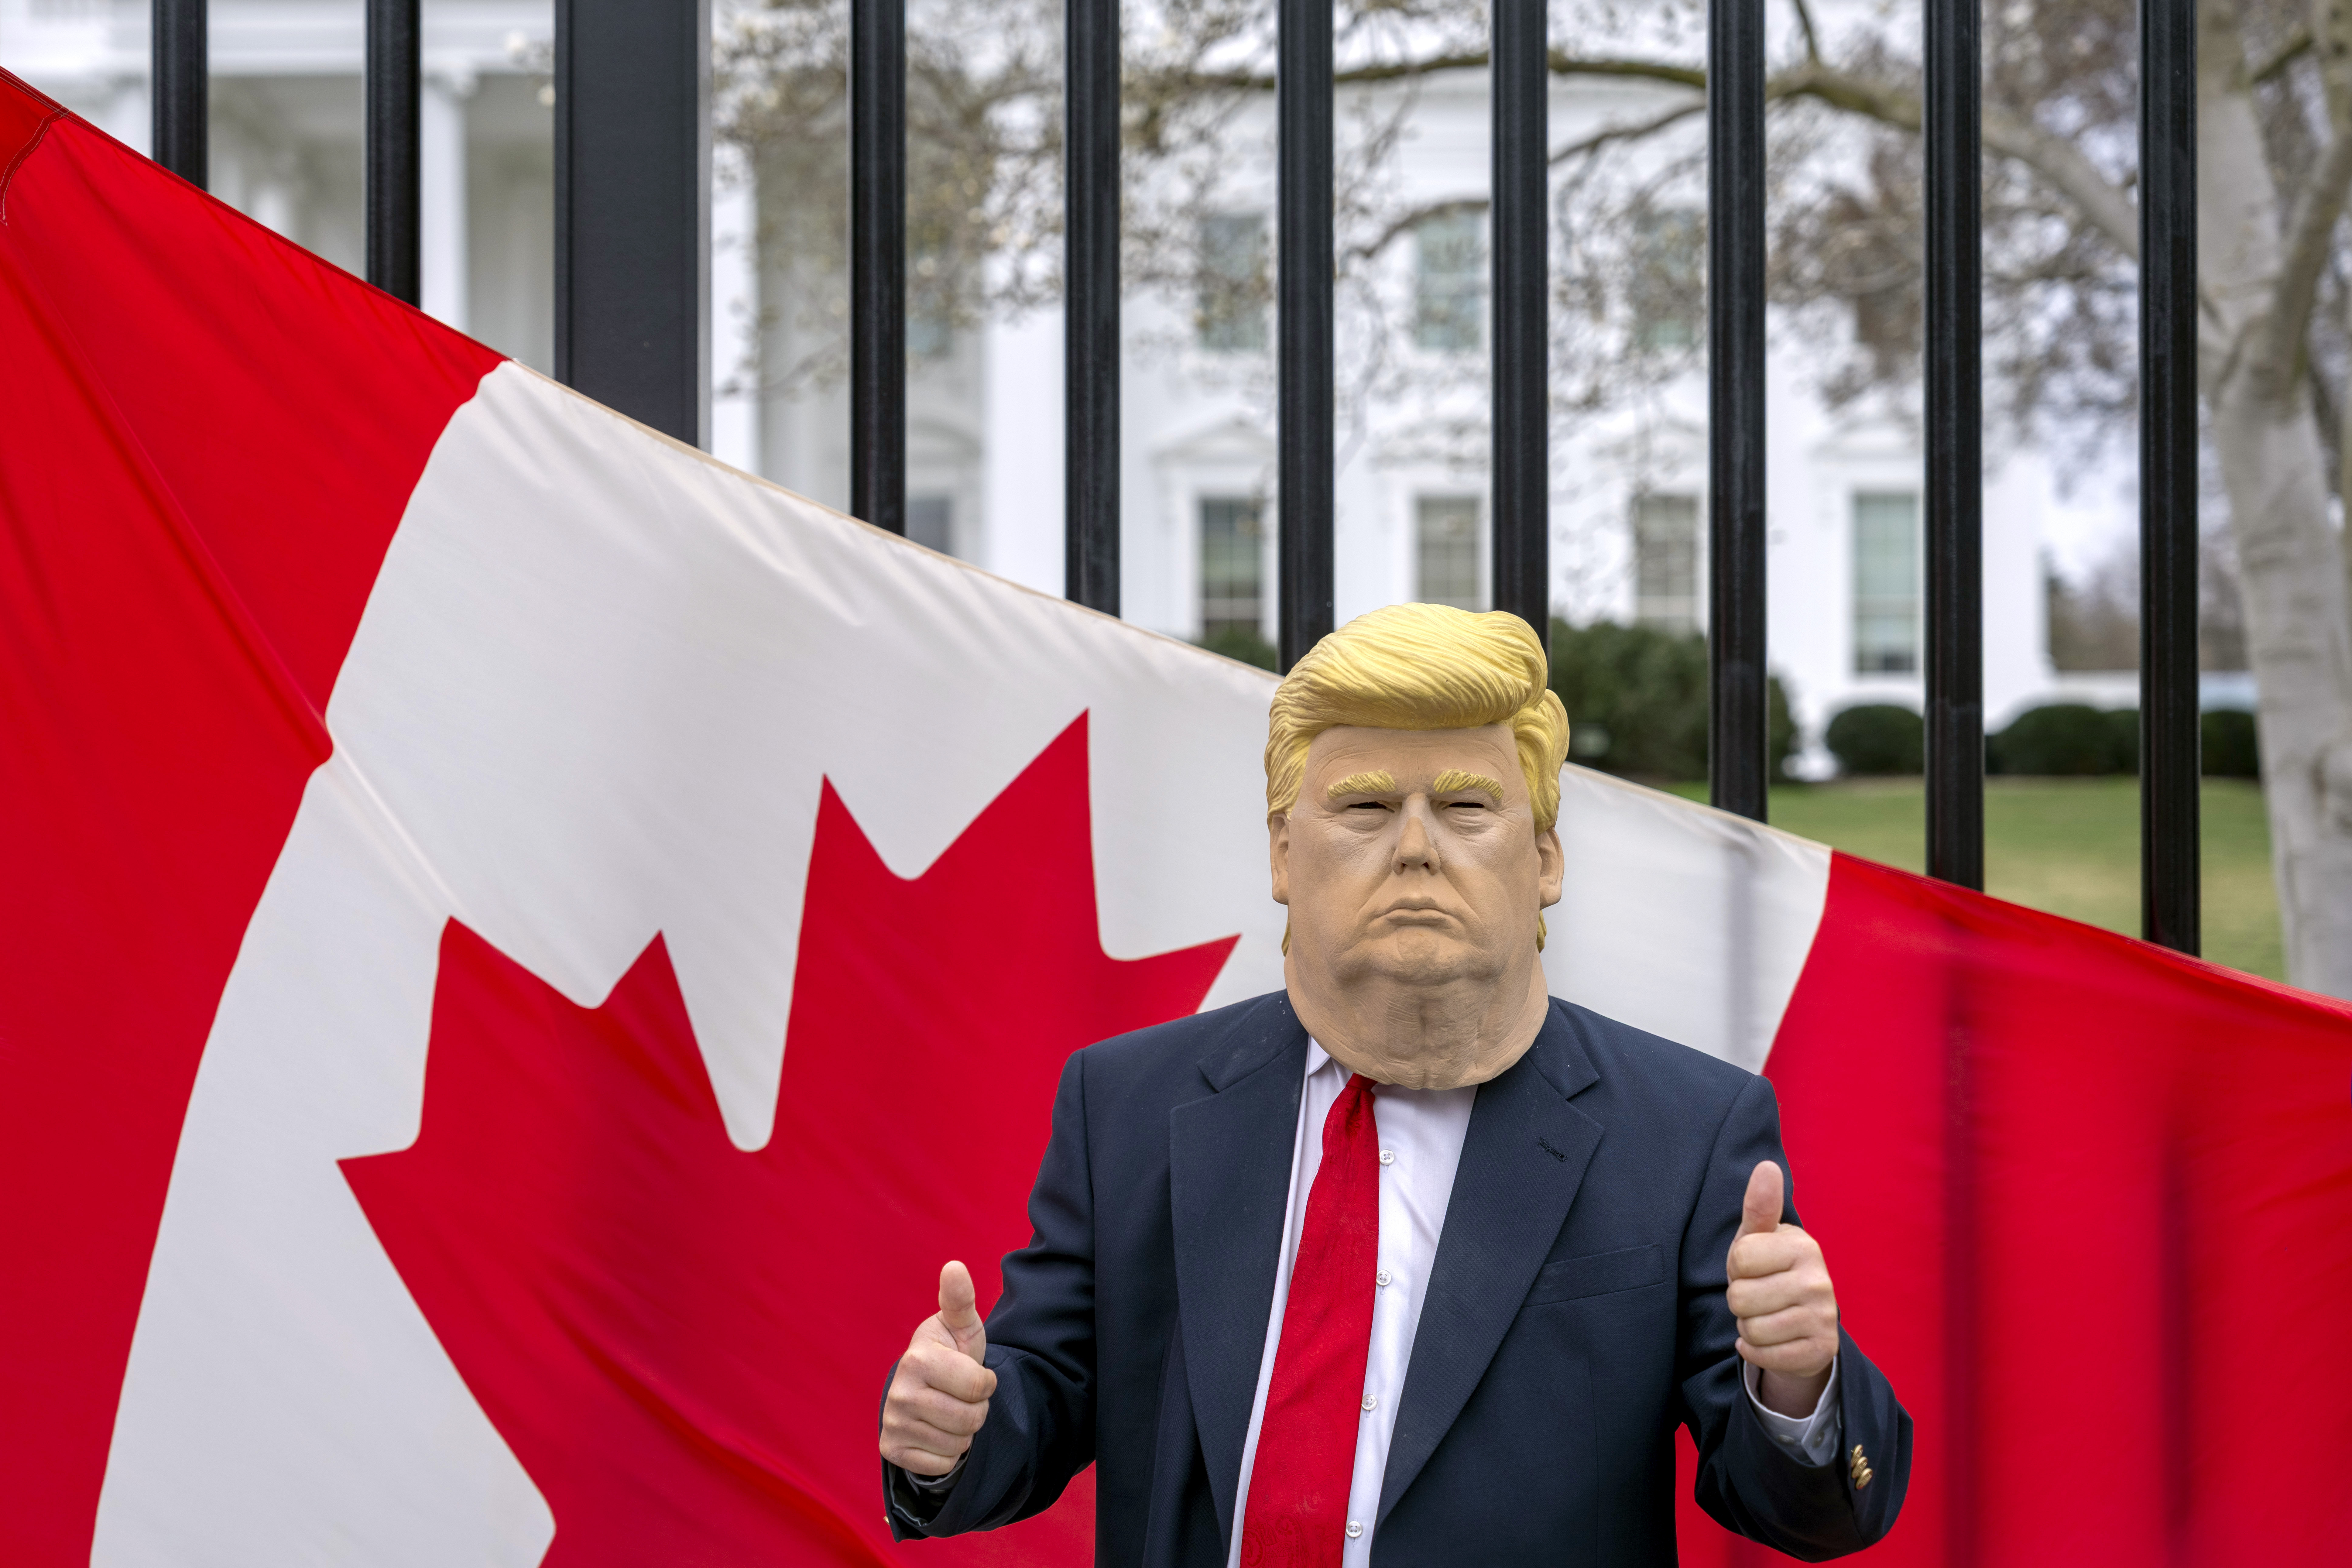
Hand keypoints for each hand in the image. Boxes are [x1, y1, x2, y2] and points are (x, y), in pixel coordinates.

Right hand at [879, 1261, 998, 1476]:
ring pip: (958, 1444)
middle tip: (960, 1395)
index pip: (980, 1387)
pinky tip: (935, 1431)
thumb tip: (955, 1265)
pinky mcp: (890, 1449)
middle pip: (971, 1419)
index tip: (971, 1374)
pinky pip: (941, 1465)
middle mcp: (899, 1390)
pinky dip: (947, 1454)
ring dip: (963, 1432)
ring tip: (949, 1411)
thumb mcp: (962, 1326)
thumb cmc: (950, 1354)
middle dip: (976, 1410)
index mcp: (918, 1357)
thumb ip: (960, 1299)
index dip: (986, 1382)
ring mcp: (892, 1421)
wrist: (923, 1387)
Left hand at [1725, 1160, 1838, 1417]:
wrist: (1801, 1324)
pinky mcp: (1821, 1351)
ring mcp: (1824, 1318)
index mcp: (1803, 1246)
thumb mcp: (1759, 1239)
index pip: (1739, 1258)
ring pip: (1751, 1329)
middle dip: (1740, 1300)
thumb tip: (1766, 1166)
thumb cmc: (1770, 1272)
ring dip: (1748, 1327)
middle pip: (1740, 1297)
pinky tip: (1769, 1341)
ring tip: (1766, 1316)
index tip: (1753, 1269)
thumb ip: (1760, 1206)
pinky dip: (1757, 1352)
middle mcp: (1820, 1281)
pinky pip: (1766, 1356)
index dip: (1736, 1267)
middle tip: (1759, 1296)